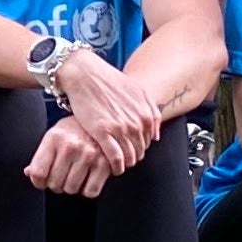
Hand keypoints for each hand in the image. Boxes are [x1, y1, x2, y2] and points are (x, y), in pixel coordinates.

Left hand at [24, 117, 116, 196]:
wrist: (101, 122)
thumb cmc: (74, 130)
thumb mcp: (54, 136)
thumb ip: (41, 156)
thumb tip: (29, 173)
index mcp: (54, 138)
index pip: (38, 172)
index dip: (38, 182)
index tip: (42, 181)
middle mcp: (71, 146)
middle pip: (54, 184)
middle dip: (56, 184)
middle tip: (61, 176)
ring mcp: (88, 155)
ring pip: (71, 189)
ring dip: (71, 187)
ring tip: (74, 175)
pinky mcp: (105, 164)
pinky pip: (90, 191)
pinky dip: (87, 190)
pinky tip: (87, 179)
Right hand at [57, 45, 161, 167]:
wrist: (85, 74)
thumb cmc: (108, 80)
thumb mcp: (137, 91)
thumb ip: (151, 112)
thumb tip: (156, 135)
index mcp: (146, 114)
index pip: (149, 142)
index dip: (140, 148)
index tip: (132, 149)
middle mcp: (136, 123)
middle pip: (140, 151)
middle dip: (133, 157)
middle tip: (124, 158)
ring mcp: (120, 129)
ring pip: (129, 157)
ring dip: (125, 164)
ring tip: (118, 165)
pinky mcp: (102, 133)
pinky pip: (115, 158)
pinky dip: (115, 167)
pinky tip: (112, 167)